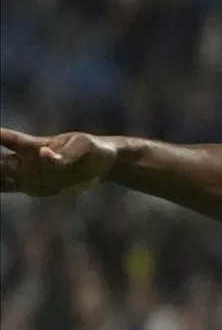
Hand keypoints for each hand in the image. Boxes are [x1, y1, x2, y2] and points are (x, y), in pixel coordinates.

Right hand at [0, 128, 122, 195]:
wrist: (102, 165)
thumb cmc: (92, 149)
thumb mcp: (83, 146)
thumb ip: (65, 153)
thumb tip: (43, 154)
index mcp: (37, 145)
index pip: (12, 140)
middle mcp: (28, 159)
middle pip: (2, 161)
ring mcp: (30, 175)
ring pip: (3, 176)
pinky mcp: (36, 188)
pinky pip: (12, 188)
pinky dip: (1, 188)